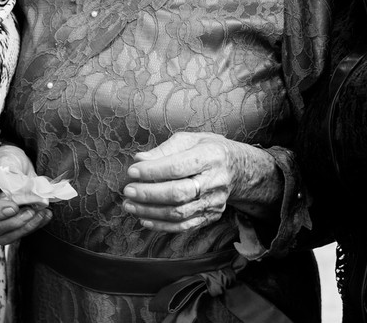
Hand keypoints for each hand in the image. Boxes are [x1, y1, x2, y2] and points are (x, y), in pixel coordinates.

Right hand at [0, 144, 52, 245]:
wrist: (14, 164)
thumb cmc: (6, 159)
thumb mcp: (7, 158)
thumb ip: (13, 175)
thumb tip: (26, 193)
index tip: (14, 207)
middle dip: (13, 223)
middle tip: (31, 211)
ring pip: (2, 237)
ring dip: (24, 229)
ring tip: (40, 214)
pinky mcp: (6, 226)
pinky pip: (16, 235)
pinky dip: (32, 227)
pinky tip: (44, 215)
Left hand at [122, 132, 271, 233]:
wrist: (237, 168)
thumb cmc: (208, 149)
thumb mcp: (190, 140)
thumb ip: (164, 150)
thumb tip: (140, 159)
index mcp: (210, 156)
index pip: (177, 167)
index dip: (152, 171)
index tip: (132, 171)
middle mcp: (215, 181)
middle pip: (178, 193)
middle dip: (149, 194)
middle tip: (128, 191)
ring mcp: (214, 202)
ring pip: (179, 213)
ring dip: (150, 211)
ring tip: (130, 205)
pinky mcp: (211, 216)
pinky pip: (184, 226)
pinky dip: (162, 225)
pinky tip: (144, 219)